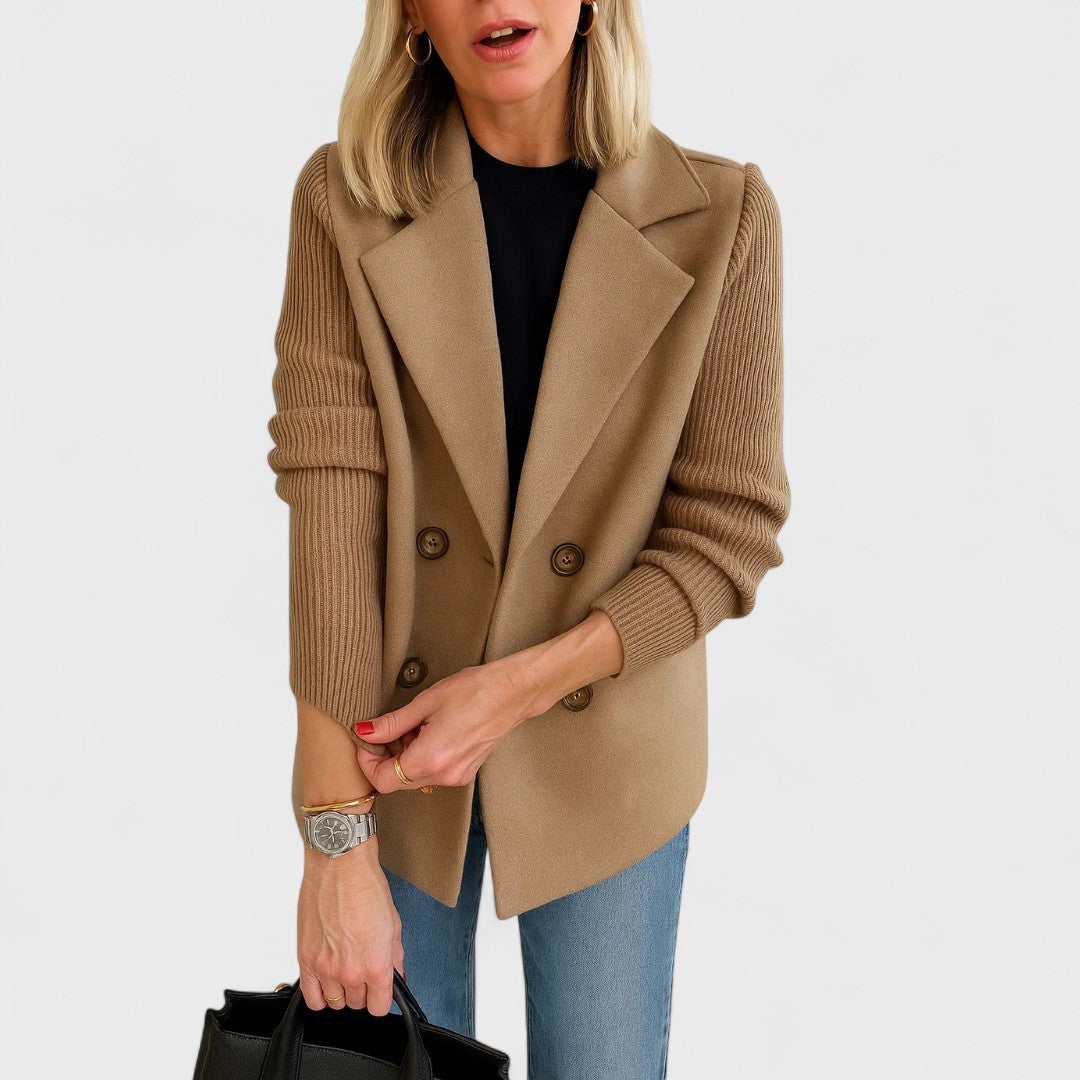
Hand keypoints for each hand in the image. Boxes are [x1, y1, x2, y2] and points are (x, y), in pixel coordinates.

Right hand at [297, 841, 403, 1016]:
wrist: (339, 866)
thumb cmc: (365, 886)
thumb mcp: (393, 923)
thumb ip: (395, 957)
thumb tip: (397, 975)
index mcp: (376, 964)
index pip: (379, 1006)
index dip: (381, 998)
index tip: (380, 991)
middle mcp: (350, 971)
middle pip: (357, 1004)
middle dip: (363, 989)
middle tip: (363, 968)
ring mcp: (325, 968)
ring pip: (335, 1003)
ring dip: (342, 991)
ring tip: (344, 969)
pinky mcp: (305, 960)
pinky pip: (311, 998)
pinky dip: (319, 995)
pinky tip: (326, 981)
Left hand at [354, 656, 538, 792]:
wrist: (513, 692)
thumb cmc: (475, 690)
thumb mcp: (427, 702)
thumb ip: (392, 723)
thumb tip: (366, 731)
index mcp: (431, 758)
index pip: (383, 780)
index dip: (367, 762)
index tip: (366, 742)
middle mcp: (444, 775)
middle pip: (398, 781)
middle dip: (386, 757)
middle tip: (388, 729)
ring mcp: (457, 776)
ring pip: (415, 777)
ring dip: (405, 756)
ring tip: (415, 725)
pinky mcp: (466, 772)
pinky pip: (433, 772)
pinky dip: (423, 757)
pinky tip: (430, 732)